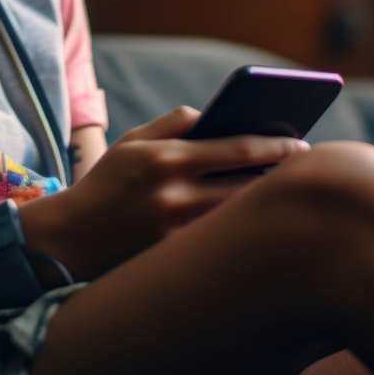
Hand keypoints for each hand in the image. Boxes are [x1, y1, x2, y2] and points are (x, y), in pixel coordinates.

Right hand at [41, 106, 309, 277]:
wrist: (68, 240)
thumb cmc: (107, 184)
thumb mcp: (133, 141)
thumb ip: (175, 122)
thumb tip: (217, 115)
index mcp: (167, 159)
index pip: (238, 149)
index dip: (276, 147)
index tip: (302, 145)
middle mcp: (175, 196)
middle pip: (248, 186)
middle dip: (280, 177)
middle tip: (305, 171)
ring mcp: (177, 232)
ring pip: (240, 216)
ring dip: (265, 204)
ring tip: (284, 194)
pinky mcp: (175, 259)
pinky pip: (222, 241)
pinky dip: (242, 229)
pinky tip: (255, 223)